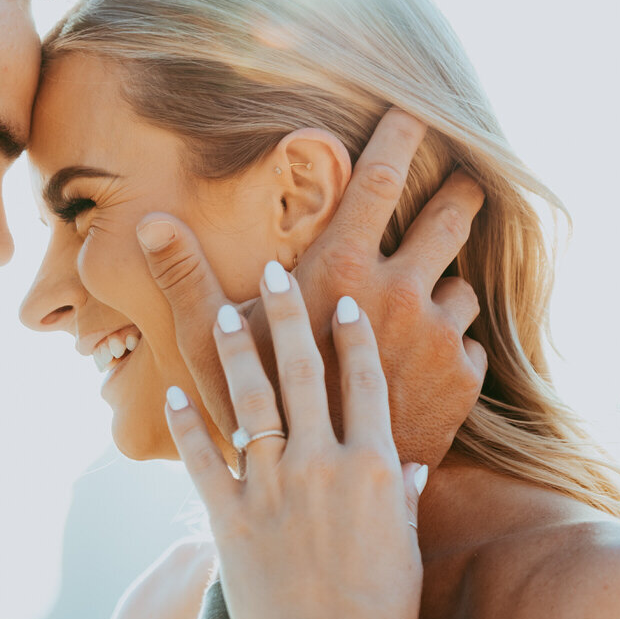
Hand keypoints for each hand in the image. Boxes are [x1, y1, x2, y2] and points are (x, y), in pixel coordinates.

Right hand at [139, 109, 485, 469]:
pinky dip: (452, 345)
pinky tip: (425, 363)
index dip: (401, 136)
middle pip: (448, 218)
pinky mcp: (461, 384)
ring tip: (420, 304)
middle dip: (458, 195)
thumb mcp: (210, 348)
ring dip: (443, 289)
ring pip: (460, 287)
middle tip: (463, 182)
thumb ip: (186, 278)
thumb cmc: (256, 422)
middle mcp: (397, 298)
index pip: (380, 183)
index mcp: (338, 274)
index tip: (416, 106)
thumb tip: (149, 220)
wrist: (325, 512)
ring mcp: (435, 341)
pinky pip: (470, 342)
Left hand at [164, 268, 423, 618]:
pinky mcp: (229, 517)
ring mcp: (273, 487)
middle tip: (275, 270)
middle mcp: (323, 464)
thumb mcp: (406, 550)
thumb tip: (419, 471)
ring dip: (239, 352)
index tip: (342, 301)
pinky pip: (202, 459)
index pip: (364, 384)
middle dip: (290, 315)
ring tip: (229, 312)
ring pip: (253, 402)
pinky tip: (175, 393)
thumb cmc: (380, 611)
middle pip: (306, 373)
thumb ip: (407, 502)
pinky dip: (188, 425)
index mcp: (375, 468)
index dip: (353, 337)